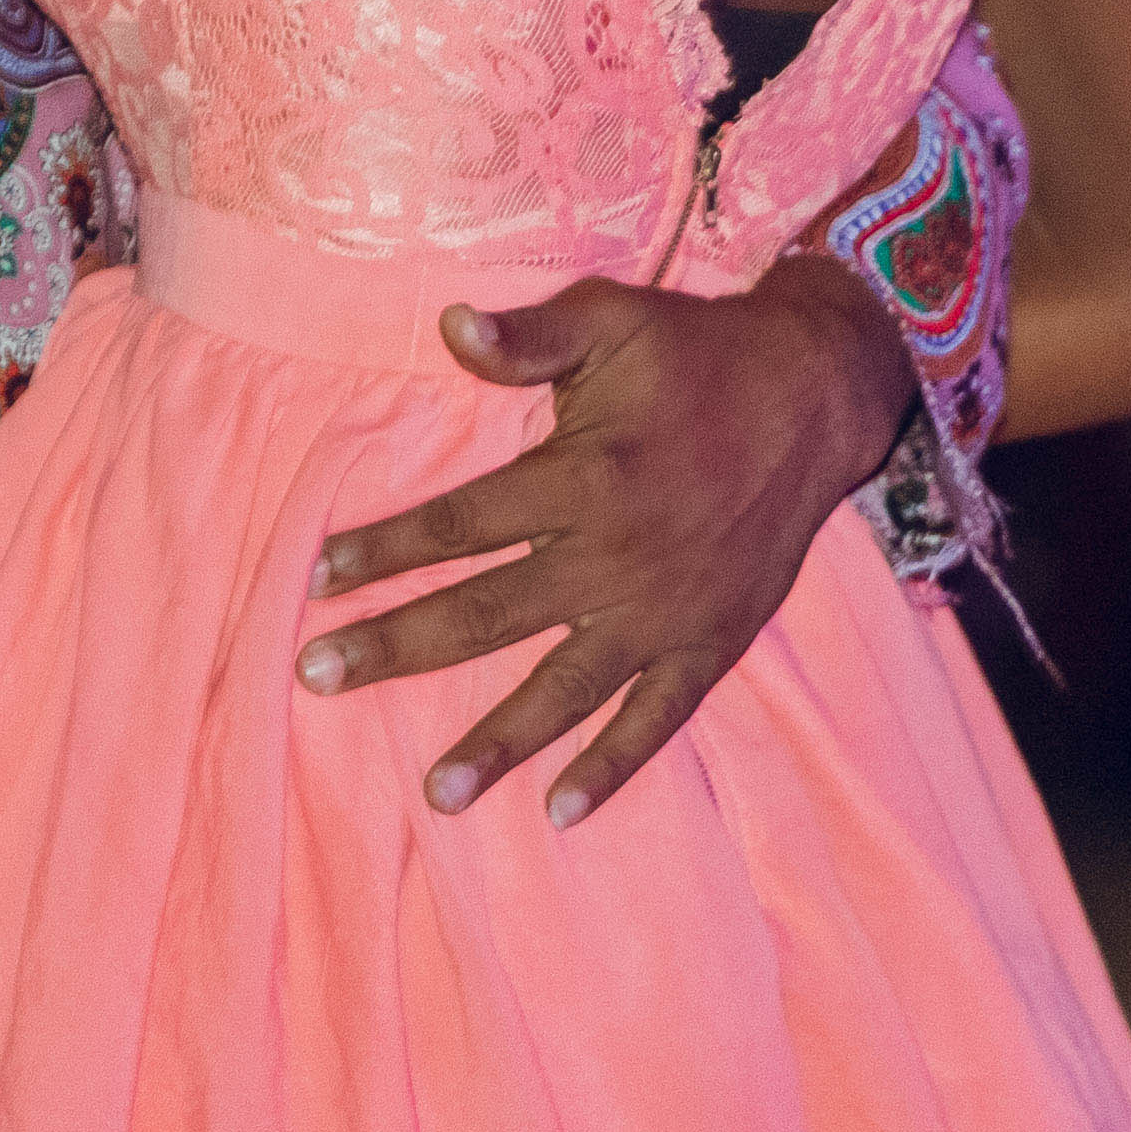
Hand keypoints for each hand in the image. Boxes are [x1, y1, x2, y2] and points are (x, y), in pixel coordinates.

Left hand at [297, 258, 909, 826]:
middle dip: (396, 645)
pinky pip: (657, 717)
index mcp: (584, 477)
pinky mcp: (711, 642)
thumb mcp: (612, 320)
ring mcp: (665, 611)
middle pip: (486, 613)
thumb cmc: (699, 351)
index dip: (383, 549)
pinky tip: (561, 811)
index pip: (459, 524)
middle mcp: (617, 556)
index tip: (313, 578)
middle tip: (314, 676)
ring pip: (564, 688)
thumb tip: (448, 324)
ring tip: (436, 791)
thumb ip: (529, 338)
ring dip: (499, 741)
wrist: (818, 394)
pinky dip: (613, 766)